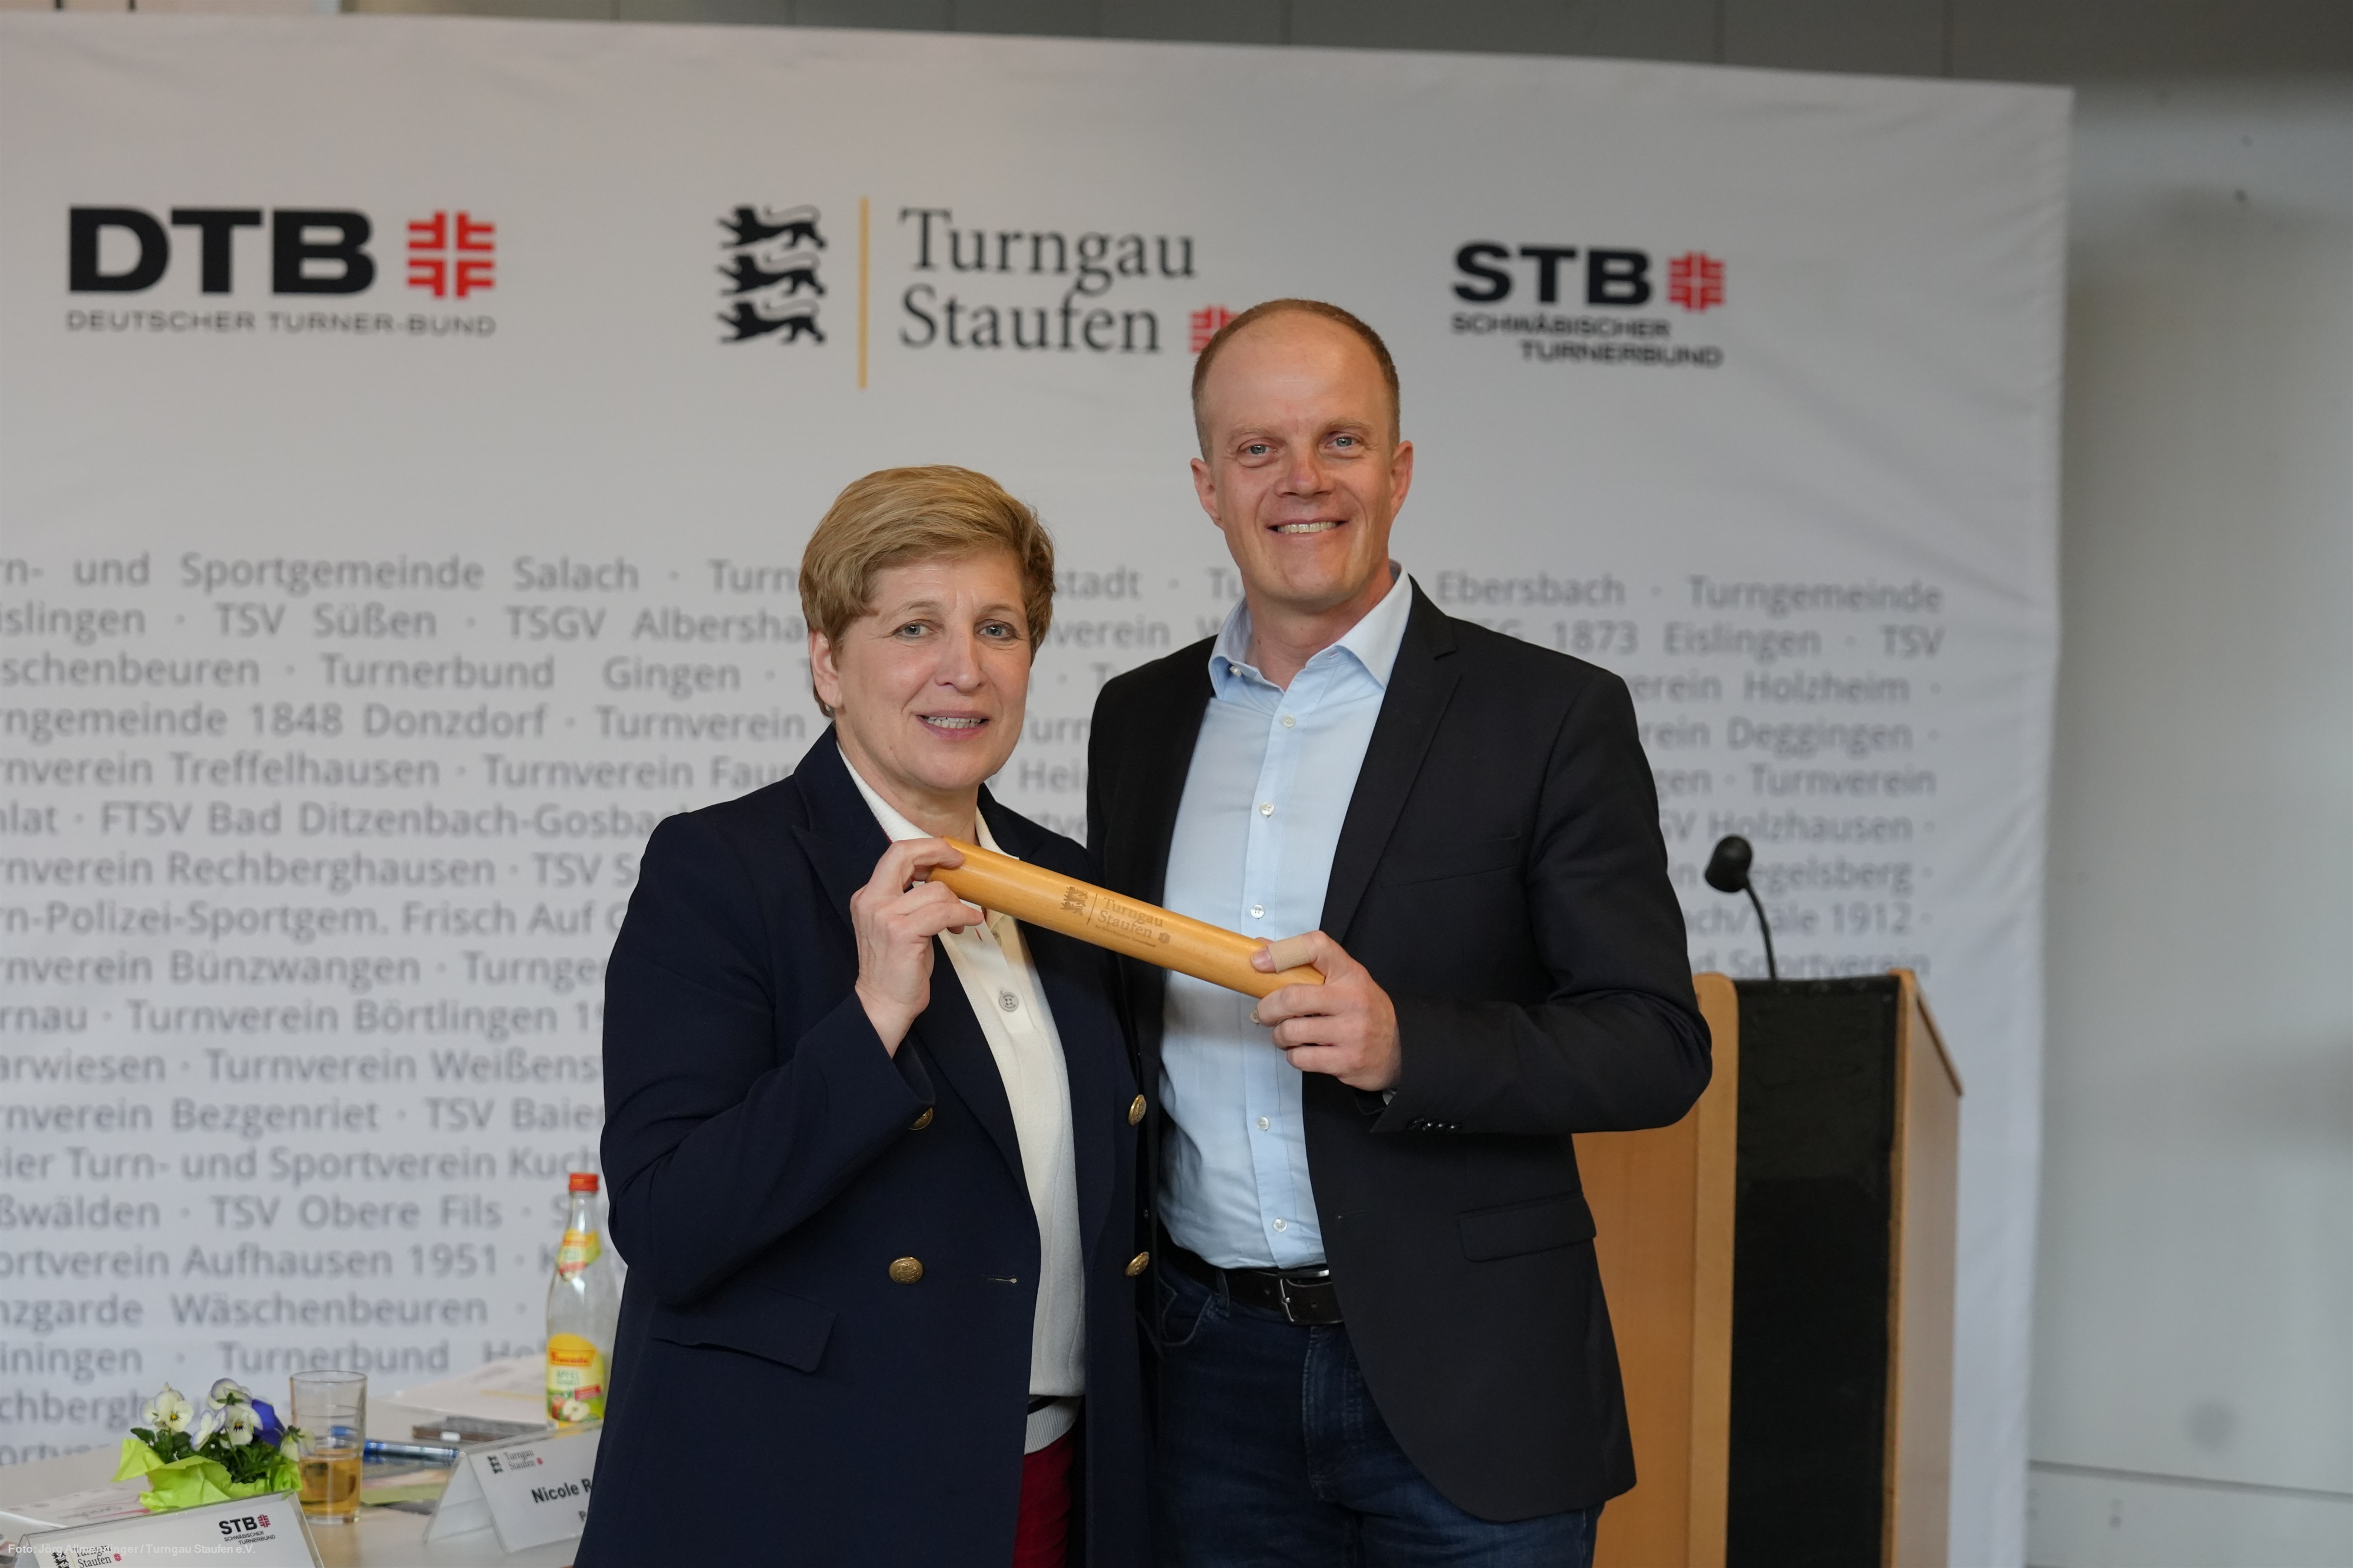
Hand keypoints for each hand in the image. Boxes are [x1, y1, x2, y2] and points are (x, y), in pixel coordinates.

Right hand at [850, 838, 982, 1054]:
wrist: (882, 1002)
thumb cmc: (894, 967)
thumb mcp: (895, 924)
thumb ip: (909, 899)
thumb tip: (940, 879)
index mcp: (868, 896)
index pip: (895, 854)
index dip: (925, 848)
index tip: (946, 854)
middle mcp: (871, 901)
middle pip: (903, 855)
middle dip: (937, 851)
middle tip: (958, 862)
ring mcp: (885, 916)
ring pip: (935, 890)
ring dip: (957, 902)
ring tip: (961, 918)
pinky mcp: (902, 933)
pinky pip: (944, 912)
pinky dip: (963, 915)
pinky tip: (968, 923)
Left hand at [1250, 932, 1399, 1091]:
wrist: (1401, 1047)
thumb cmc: (1363, 1009)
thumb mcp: (1344, 978)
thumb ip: (1306, 963)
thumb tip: (1261, 949)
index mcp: (1350, 973)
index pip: (1317, 946)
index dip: (1281, 951)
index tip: (1258, 962)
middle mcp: (1353, 1000)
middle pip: (1292, 997)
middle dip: (1268, 1008)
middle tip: (1266, 1012)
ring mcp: (1351, 1033)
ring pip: (1292, 1032)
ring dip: (1280, 1035)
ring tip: (1287, 1034)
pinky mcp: (1347, 1061)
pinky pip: (1301, 1059)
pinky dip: (1294, 1056)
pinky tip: (1304, 1051)